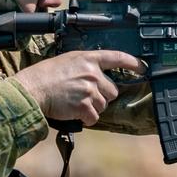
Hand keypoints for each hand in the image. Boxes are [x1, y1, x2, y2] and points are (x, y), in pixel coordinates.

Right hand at [11, 50, 145, 124]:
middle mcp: (92, 73)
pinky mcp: (85, 106)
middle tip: (84, 97)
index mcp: (88, 59)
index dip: (133, 63)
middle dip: (102, 97)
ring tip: (75, 103)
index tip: (143, 68)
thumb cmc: (45, 76)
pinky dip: (86, 119)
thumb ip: (85, 66)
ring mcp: (90, 90)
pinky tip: (74, 113)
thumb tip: (97, 77)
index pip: (117, 57)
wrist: (33, 89)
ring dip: (92, 108)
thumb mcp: (67, 61)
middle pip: (112, 91)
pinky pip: (94, 118)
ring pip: (103, 106)